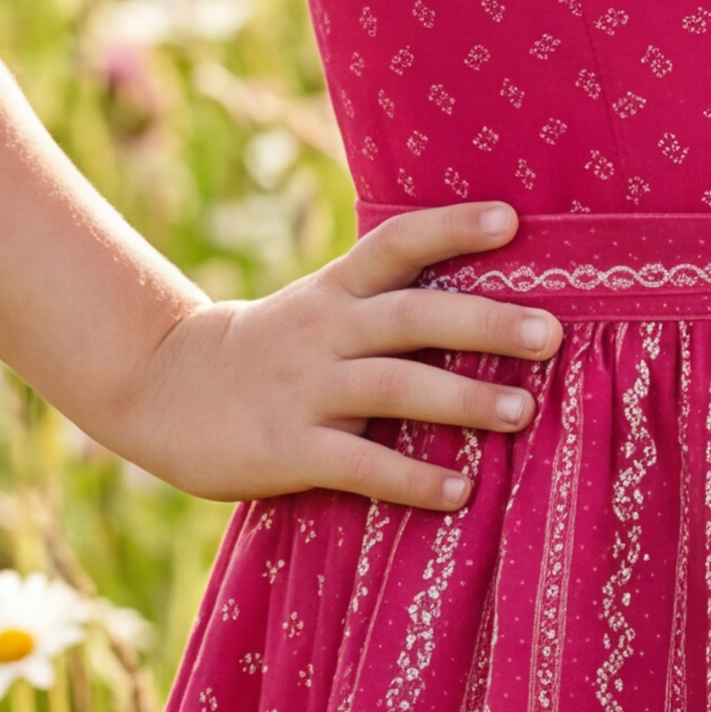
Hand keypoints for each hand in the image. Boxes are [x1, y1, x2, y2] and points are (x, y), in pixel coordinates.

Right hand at [93, 204, 562, 508]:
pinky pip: (360, 464)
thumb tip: (490, 301)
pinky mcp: (288, 449)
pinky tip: (459, 491)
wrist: (159, 389)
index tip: (512, 220)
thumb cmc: (266, 351)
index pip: (396, 245)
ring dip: (464, 401)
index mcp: (334, 292)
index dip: (452, 228)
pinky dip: (412, 480)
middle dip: (485, 323)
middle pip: (413, 316)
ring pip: (395, 388)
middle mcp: (325, 332)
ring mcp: (305, 391)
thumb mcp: (316, 308)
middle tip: (551, 333)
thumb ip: (382, 302)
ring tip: (525, 411)